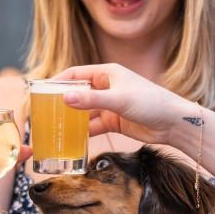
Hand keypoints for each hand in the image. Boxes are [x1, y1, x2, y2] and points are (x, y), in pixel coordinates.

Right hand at [51, 63, 195, 145]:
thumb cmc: (150, 103)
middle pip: (78, 93)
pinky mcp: (114, 121)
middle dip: (62, 102)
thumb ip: (91, 100)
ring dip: (71, 119)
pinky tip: (71, 140)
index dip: (58, 81)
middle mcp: (107, 87)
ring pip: (84, 111)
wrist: (173, 124)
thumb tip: (64, 98)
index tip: (41, 91)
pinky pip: (92, 125)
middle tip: (43, 113)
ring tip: (53, 129)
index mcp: (107, 73)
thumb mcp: (119, 100)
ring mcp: (110, 105)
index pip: (76, 74)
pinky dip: (83, 132)